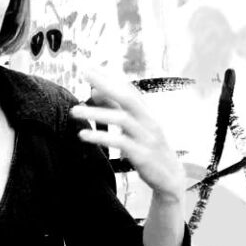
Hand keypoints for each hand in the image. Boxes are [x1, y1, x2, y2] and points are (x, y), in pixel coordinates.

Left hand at [70, 68, 184, 201]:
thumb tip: (95, 91)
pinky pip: (120, 142)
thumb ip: (116, 110)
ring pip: (122, 119)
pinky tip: (83, 135)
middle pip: (127, 97)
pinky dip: (101, 136)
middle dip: (105, 84)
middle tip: (83, 75)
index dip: (109, 77)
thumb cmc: (149, 149)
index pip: (128, 89)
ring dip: (96, 113)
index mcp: (146, 113)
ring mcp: (147, 137)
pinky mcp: (143, 155)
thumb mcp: (134, 127)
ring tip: (74, 111)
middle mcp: (149, 121)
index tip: (89, 67)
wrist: (171, 178)